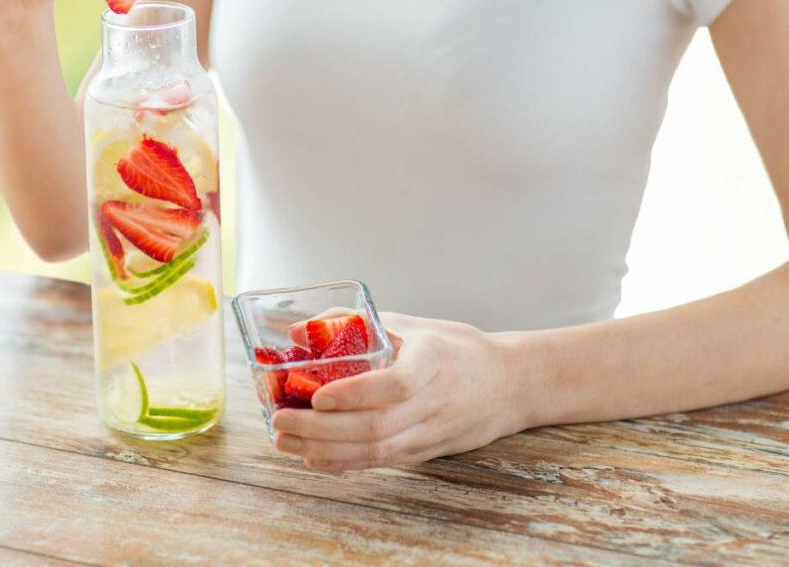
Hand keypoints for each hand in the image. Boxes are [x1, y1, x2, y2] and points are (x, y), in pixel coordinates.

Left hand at [272, 312, 524, 471]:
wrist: (507, 384)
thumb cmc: (452, 347)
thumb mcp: (409, 324)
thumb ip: (353, 324)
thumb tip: (297, 331)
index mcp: (434, 361)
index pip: (398, 384)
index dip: (356, 394)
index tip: (319, 395)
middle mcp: (435, 401)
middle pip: (377, 426)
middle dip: (322, 429)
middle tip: (281, 420)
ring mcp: (431, 432)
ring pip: (376, 450)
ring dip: (324, 450)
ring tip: (284, 441)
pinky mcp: (425, 452)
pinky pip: (381, 462)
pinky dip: (343, 463)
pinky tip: (311, 459)